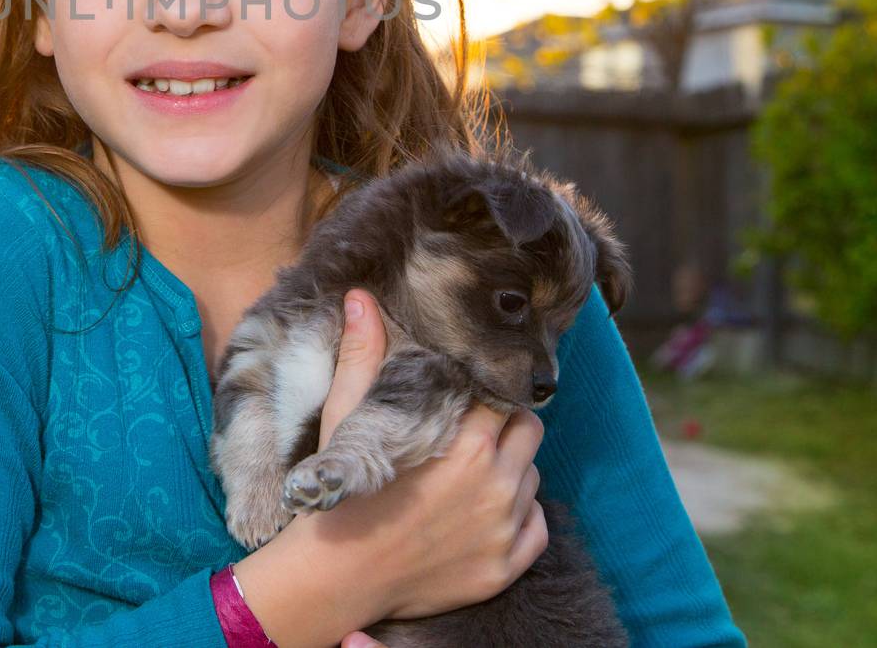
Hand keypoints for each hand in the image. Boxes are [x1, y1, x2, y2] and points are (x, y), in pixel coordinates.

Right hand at [314, 288, 548, 627]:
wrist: (337, 578)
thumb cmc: (342, 494)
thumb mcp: (347, 417)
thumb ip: (362, 355)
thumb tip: (360, 298)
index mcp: (464, 442)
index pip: (498, 396)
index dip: (480, 392)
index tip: (460, 399)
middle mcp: (495, 483)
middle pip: (528, 430)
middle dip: (503, 425)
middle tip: (468, 433)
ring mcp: (504, 529)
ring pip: (533, 476)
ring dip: (510, 468)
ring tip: (470, 473)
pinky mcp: (506, 567)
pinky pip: (538, 526)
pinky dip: (520, 515)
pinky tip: (484, 511)